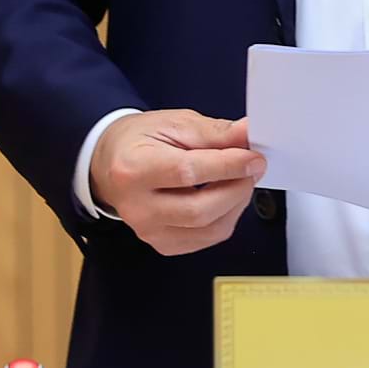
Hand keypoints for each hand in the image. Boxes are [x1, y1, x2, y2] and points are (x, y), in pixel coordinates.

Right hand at [90, 110, 264, 256]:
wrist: (113, 163)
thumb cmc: (142, 140)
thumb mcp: (175, 123)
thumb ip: (214, 132)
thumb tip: (249, 134)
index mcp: (133, 169)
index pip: (187, 172)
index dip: (228, 166)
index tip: (254, 158)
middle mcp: (137, 207)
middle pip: (199, 210)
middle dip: (237, 188)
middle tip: (252, 168)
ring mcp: (148, 231)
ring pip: (208, 230)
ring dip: (236, 204)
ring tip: (240, 180)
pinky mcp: (162, 244)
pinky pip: (206, 239)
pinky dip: (225, 218)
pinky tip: (225, 197)